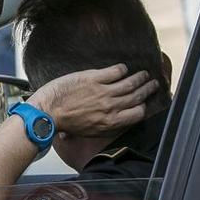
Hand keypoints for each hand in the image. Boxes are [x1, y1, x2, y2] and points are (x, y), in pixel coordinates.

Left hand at [30, 64, 160, 139]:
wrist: (46, 112)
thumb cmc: (63, 124)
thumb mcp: (87, 132)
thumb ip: (102, 126)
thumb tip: (108, 124)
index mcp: (110, 123)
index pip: (137, 114)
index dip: (143, 107)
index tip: (145, 102)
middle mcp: (111, 108)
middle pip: (136, 96)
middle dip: (147, 89)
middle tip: (153, 84)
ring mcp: (103, 92)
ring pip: (130, 83)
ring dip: (139, 77)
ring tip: (144, 74)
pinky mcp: (94, 79)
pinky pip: (115, 71)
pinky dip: (121, 69)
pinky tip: (123, 68)